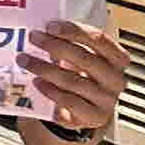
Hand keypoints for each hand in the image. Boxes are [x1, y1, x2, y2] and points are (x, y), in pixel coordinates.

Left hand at [14, 19, 129, 135]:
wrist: (89, 111)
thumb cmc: (86, 78)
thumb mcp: (84, 58)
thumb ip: (71, 45)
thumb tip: (42, 32)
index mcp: (118, 59)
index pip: (99, 39)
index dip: (74, 31)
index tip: (50, 26)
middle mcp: (116, 79)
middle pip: (85, 59)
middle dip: (55, 46)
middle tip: (33, 38)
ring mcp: (106, 100)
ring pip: (73, 81)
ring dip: (45, 68)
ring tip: (25, 60)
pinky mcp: (93, 117)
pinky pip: (69, 102)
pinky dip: (51, 91)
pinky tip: (37, 82)